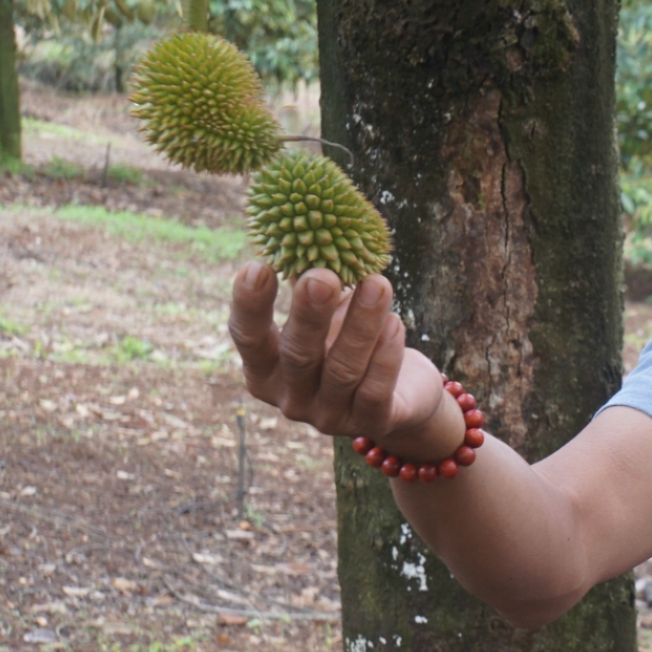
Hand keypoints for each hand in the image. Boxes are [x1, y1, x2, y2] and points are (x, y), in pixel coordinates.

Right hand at [227, 262, 460, 459]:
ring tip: (377, 283)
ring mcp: (330, 415)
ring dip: (361, 324)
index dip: (250, 305)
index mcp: (267, 368)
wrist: (402, 396)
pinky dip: (385, 355)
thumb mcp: (327, 316)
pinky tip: (394, 322)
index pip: (249, 338)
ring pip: (343, 370)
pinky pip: (375, 390)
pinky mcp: (372, 423)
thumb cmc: (350, 342)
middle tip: (322, 275)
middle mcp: (291, 397)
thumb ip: (312, 284)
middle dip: (309, 313)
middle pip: (298, 355)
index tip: (258, 265)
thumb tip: (310, 227)